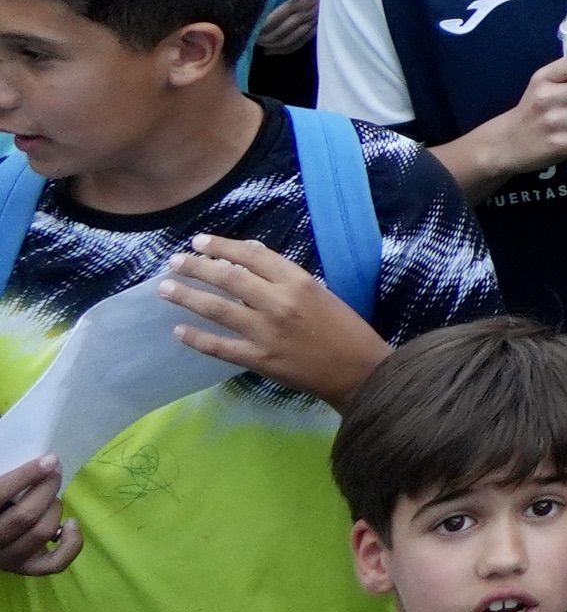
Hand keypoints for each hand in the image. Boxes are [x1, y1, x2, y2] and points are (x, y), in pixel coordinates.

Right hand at [0, 456, 78, 575]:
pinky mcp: (26, 568)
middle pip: (26, 515)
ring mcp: (8, 559)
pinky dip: (72, 543)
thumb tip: (41, 461)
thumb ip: (7, 481)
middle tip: (54, 472)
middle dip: (48, 488)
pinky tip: (72, 523)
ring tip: (52, 497)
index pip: (0, 495)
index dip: (27, 475)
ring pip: (42, 532)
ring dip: (55, 508)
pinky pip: (55, 563)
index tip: (49, 459)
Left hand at [162, 234, 386, 404]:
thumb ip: (286, 278)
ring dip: (187, 297)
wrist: (357, 369)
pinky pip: (219, 347)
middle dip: (196, 267)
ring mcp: (266, 332)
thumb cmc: (344, 327)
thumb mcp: (320, 292)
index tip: (199, 241)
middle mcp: (278, 302)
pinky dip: (197, 339)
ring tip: (165, 289)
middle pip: (228, 278)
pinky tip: (179, 331)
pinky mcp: (258, 359)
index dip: (222, 247)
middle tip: (174, 261)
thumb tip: (252, 259)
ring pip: (217, 309)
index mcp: (299, 281)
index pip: (252, 256)